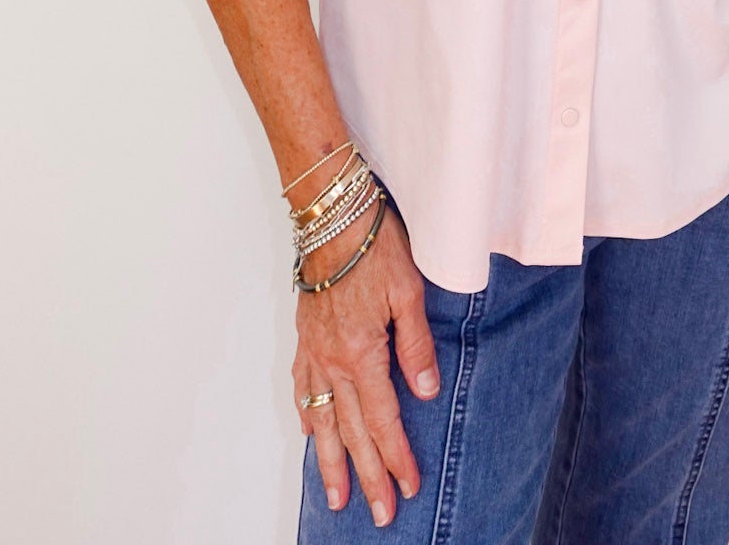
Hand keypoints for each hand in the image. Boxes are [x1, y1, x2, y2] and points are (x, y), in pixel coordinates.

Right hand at [291, 200, 441, 525]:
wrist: (331, 215)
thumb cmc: (373, 244)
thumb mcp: (408, 289)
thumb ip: (415, 344)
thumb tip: (425, 391)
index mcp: (362, 353)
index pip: (383, 419)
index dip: (397, 456)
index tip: (408, 485)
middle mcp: (333, 361)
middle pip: (352, 431)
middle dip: (367, 475)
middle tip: (378, 513)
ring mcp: (314, 352)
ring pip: (322, 420)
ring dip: (331, 461)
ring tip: (337, 495)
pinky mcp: (305, 337)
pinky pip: (303, 388)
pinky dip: (308, 416)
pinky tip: (311, 433)